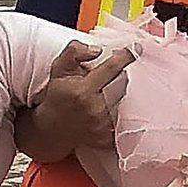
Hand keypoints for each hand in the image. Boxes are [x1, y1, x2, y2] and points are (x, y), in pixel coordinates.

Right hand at [14, 38, 127, 161]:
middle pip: (122, 86)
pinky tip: (103, 110)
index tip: (136, 48)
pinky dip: (116, 112)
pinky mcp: (106, 138)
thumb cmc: (57, 96)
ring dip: (118, 95)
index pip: (111, 68)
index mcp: (83, 91)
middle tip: (106, 79)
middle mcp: (95, 109)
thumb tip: (97, 49)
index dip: (125, 56)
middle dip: (119, 78)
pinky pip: (121, 119)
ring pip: (123, 102)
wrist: (51, 129)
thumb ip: (74, 52)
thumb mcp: (58, 69)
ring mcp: (102, 125)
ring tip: (100, 97)